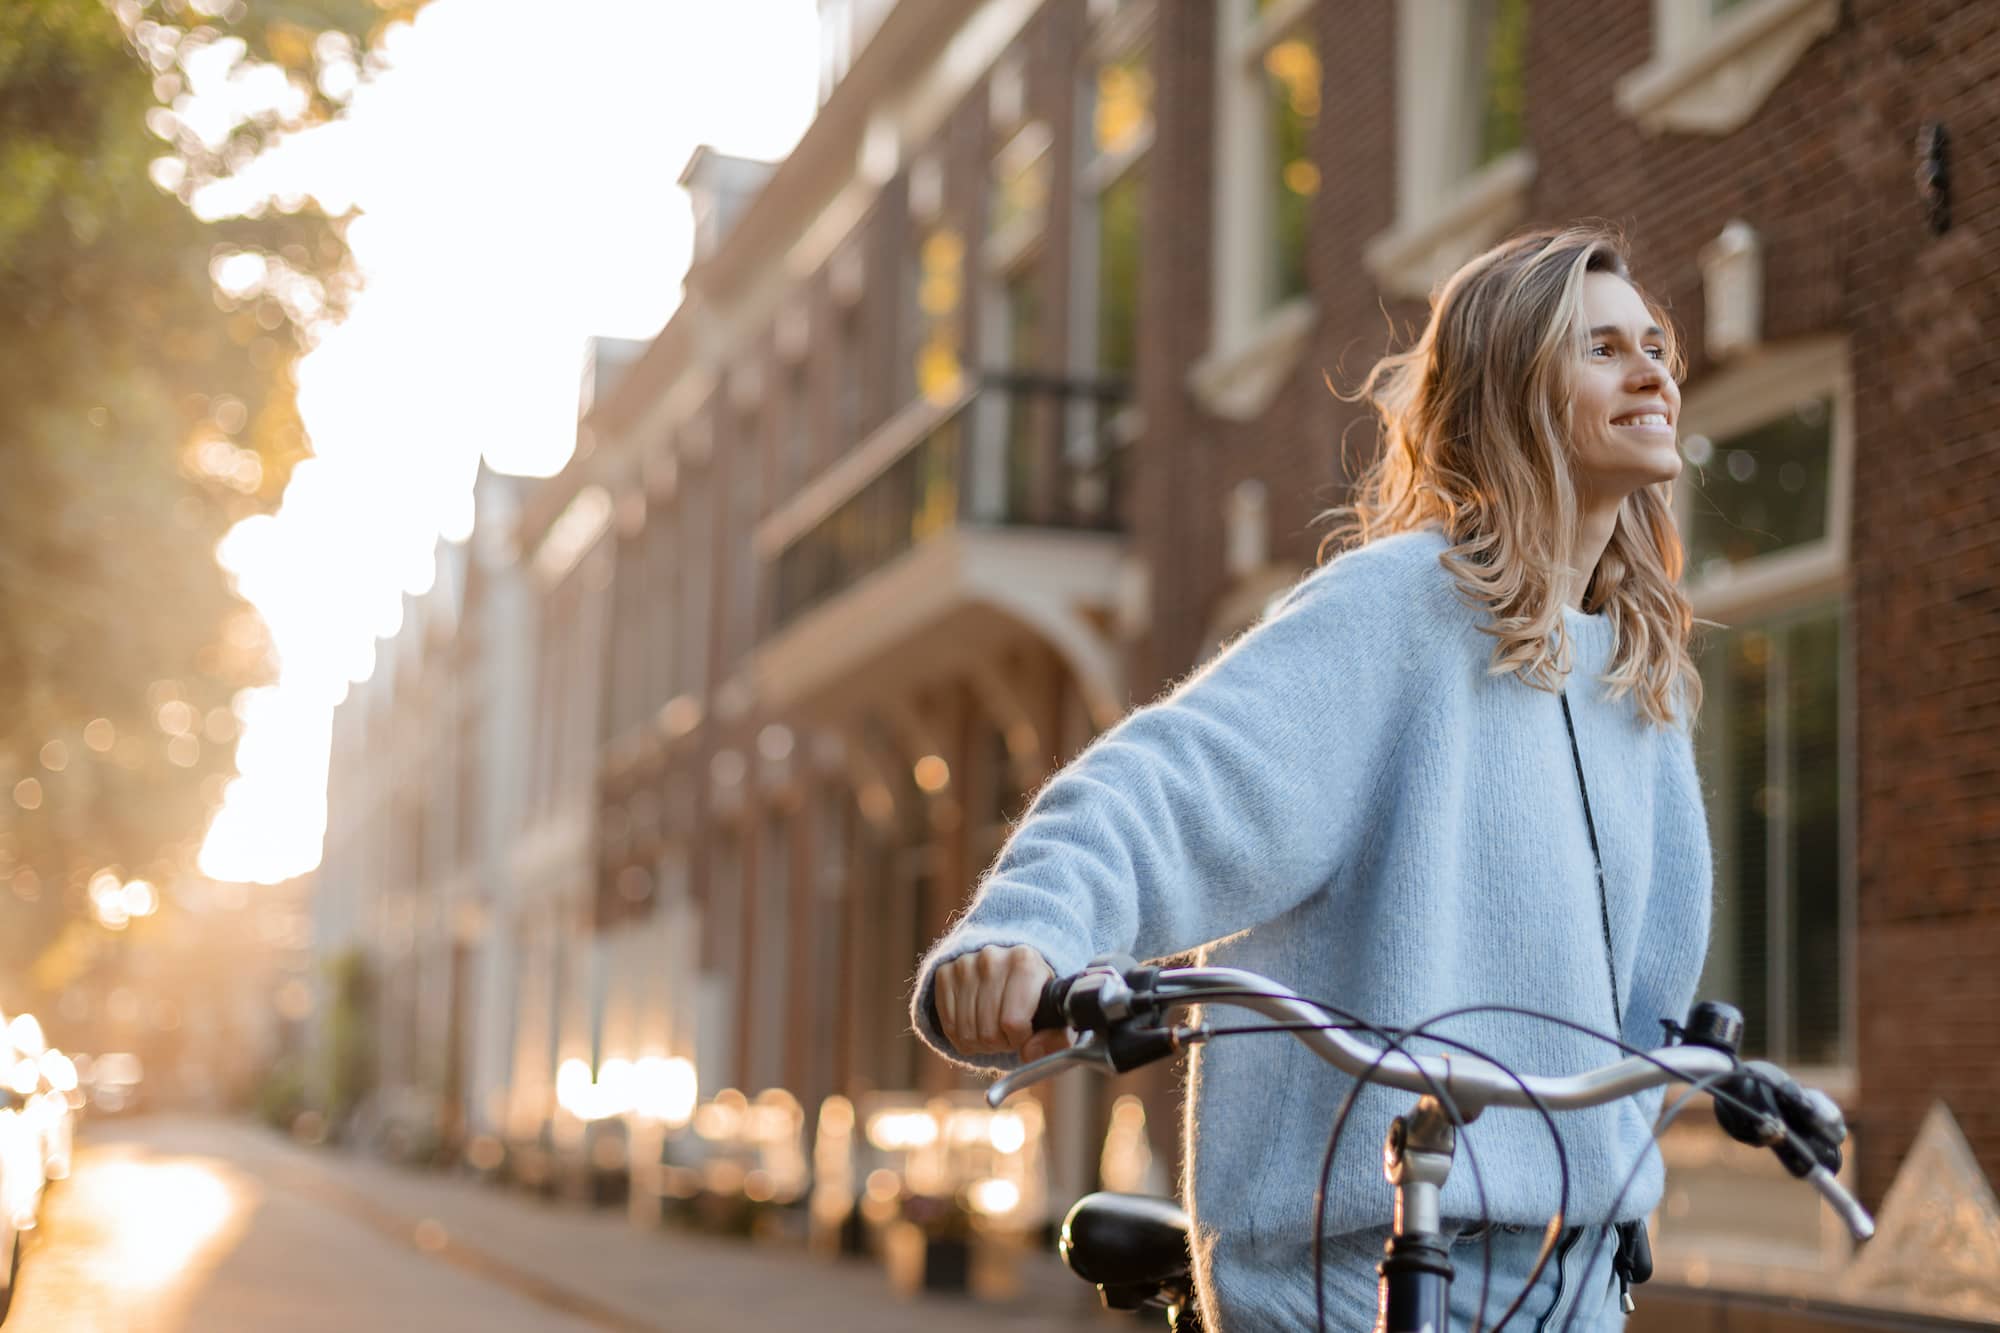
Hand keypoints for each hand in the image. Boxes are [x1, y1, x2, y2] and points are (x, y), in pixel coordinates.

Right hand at [932, 944, 1070, 1060]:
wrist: (1010, 968)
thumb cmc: (1038, 998)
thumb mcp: (1057, 1017)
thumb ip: (1057, 1040)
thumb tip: (1029, 1053)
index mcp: (1025, 961)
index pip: (1013, 1022)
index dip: (1020, 1038)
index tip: (1025, 1031)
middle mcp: (991, 957)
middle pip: (988, 1032)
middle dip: (1001, 1043)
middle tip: (1009, 1032)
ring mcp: (964, 965)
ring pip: (966, 1033)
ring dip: (982, 1044)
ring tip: (994, 1029)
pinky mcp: (944, 973)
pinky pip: (948, 1027)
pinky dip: (962, 1038)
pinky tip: (977, 1025)